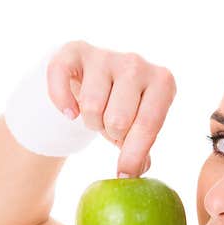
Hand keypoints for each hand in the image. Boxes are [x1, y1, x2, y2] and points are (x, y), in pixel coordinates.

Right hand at [46, 40, 176, 176]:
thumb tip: (134, 171)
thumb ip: (141, 151)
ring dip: (90, 121)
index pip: (148, 125)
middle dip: (111, 133)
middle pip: (118, 120)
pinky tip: (70, 111)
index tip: (123, 174)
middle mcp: (137, 63)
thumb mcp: (139, 129)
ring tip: (98, 115)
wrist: (96, 79)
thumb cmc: (125, 110)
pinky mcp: (76, 50)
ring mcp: (106, 54)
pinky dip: (62, 102)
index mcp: (162, 83)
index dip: (133, 154)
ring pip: (91, 106)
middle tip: (112, 127)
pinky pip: (60, 79)